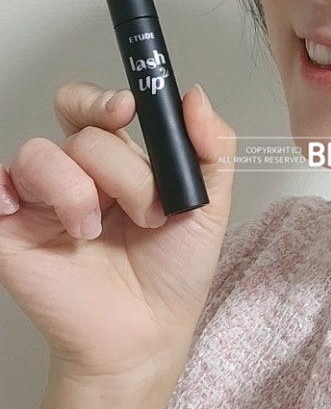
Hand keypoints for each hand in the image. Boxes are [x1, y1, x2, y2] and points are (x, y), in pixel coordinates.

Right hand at [0, 81, 235, 390]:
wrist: (148, 333)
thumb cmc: (175, 270)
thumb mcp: (211, 202)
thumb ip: (213, 146)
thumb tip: (194, 95)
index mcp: (123, 159)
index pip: (98, 106)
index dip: (106, 99)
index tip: (128, 108)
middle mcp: (82, 172)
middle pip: (83, 130)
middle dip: (121, 166)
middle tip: (144, 203)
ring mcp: (45, 199)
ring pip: (44, 155)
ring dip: (83, 193)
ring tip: (100, 232)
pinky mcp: (13, 229)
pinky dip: (11, 191)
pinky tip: (41, 216)